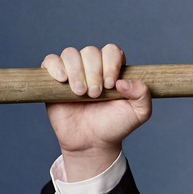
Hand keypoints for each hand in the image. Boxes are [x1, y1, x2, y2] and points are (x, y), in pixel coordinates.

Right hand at [41, 44, 151, 179]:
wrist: (92, 142)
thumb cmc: (115, 125)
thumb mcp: (139, 113)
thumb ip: (142, 94)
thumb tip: (123, 81)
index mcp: (113, 69)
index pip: (111, 51)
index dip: (111, 64)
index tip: (112, 85)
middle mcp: (93, 67)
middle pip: (90, 51)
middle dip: (94, 72)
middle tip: (95, 94)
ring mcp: (73, 72)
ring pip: (70, 54)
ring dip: (76, 71)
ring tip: (81, 93)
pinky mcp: (54, 80)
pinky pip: (50, 61)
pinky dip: (55, 66)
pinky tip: (63, 80)